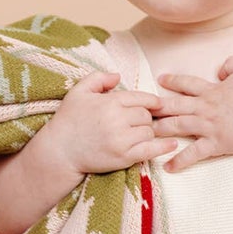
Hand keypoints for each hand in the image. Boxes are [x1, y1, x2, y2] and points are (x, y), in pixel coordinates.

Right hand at [43, 70, 175, 175]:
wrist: (59, 151)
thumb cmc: (68, 120)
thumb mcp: (79, 91)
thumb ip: (99, 78)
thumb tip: (118, 76)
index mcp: (110, 101)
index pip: (142, 98)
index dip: (151, 102)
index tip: (155, 105)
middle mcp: (118, 119)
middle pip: (147, 115)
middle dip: (145, 118)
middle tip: (135, 123)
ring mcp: (122, 139)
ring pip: (149, 131)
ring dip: (146, 132)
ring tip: (136, 134)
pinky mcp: (124, 157)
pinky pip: (151, 150)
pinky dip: (164, 147)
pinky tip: (173, 144)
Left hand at [151, 57, 232, 171]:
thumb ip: (231, 65)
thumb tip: (220, 70)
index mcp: (211, 91)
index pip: (187, 84)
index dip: (172, 81)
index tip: (159, 80)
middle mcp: (205, 108)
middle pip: (174, 106)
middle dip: (156, 108)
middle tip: (139, 110)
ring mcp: (208, 126)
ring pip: (177, 127)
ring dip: (160, 130)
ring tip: (144, 135)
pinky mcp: (215, 144)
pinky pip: (193, 153)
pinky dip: (179, 161)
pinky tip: (167, 166)